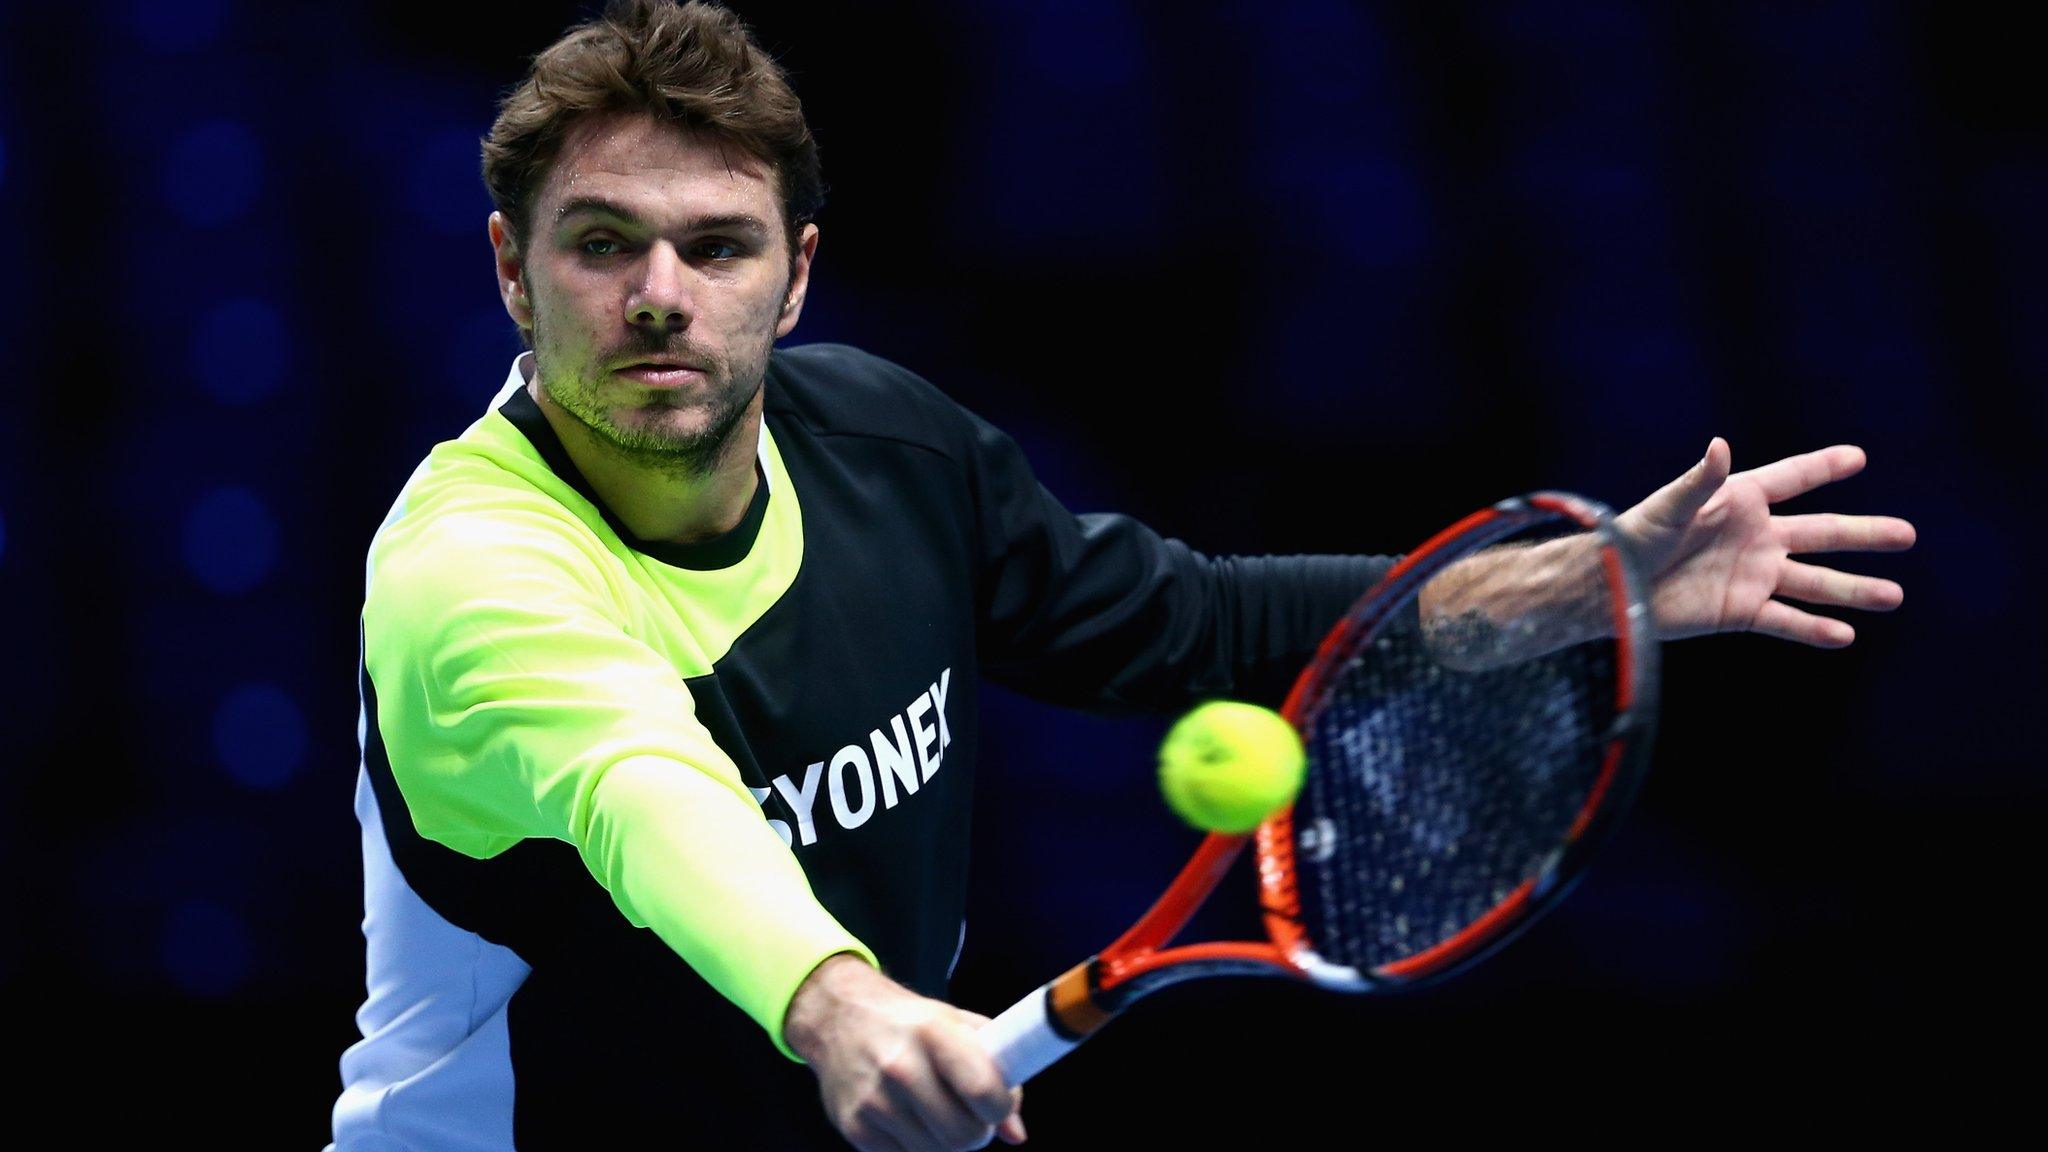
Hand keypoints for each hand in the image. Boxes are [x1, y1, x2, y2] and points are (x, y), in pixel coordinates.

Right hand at [784, 953, 1026, 1150]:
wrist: (839, 1017)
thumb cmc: (911, 1023)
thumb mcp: (958, 1026)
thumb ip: (996, 1073)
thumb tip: (1016, 1134)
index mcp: (933, 1033)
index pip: (983, 1091)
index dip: (1000, 1107)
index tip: (997, 1104)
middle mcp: (900, 1067)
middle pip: (963, 1136)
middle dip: (977, 1133)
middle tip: (970, 1116)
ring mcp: (874, 1100)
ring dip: (946, 1142)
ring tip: (938, 1113)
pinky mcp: (855, 1127)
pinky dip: (916, 1145)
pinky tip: (909, 1117)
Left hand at [1614, 439, 1915, 645]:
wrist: (1613, 587)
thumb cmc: (1635, 536)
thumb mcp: (1668, 507)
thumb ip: (1699, 481)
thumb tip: (1721, 445)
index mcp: (1740, 501)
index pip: (1791, 480)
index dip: (1822, 468)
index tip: (1858, 457)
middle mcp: (1756, 537)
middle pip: (1821, 534)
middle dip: (1864, 535)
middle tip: (1907, 534)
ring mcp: (1754, 575)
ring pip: (1815, 583)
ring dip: (1854, 590)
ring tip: (1894, 596)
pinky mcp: (1742, 610)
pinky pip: (1786, 620)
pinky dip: (1814, 629)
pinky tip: (1846, 635)